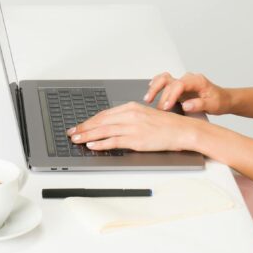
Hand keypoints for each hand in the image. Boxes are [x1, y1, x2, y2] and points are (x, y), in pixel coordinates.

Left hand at [66, 101, 202, 151]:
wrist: (181, 130)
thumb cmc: (165, 124)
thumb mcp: (144, 115)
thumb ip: (128, 117)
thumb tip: (112, 124)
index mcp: (131, 107)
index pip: (104, 114)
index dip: (89, 120)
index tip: (79, 125)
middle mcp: (130, 115)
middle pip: (101, 121)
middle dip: (84, 127)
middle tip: (71, 133)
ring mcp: (133, 127)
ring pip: (104, 131)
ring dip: (87, 135)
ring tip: (76, 139)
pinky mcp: (136, 140)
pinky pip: (114, 141)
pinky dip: (101, 143)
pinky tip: (92, 145)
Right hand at [144, 71, 230, 115]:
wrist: (223, 99)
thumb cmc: (219, 101)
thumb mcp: (213, 105)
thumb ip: (199, 104)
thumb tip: (186, 105)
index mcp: (197, 81)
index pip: (179, 84)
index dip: (171, 95)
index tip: (166, 107)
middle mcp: (188, 79)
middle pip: (168, 80)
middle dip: (159, 92)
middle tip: (155, 106)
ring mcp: (182, 82)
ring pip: (164, 79)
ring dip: (155, 87)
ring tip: (147, 98)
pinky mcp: (178, 87)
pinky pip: (165, 82)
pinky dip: (156, 84)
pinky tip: (150, 90)